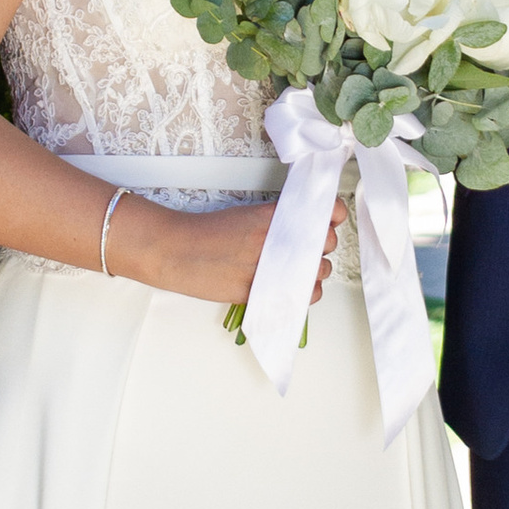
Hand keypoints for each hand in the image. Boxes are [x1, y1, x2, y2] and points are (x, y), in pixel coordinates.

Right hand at [116, 195, 342, 309]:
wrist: (175, 251)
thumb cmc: (205, 233)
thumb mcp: (246, 216)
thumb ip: (276, 222)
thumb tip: (302, 230)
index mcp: (272, 217)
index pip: (323, 212)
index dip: (333, 216)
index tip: (332, 218)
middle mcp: (275, 240)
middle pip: (325, 243)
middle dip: (322, 246)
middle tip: (309, 247)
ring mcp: (271, 267)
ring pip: (319, 272)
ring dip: (315, 271)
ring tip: (300, 270)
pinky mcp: (263, 291)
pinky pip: (301, 296)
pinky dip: (304, 293)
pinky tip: (294, 287)